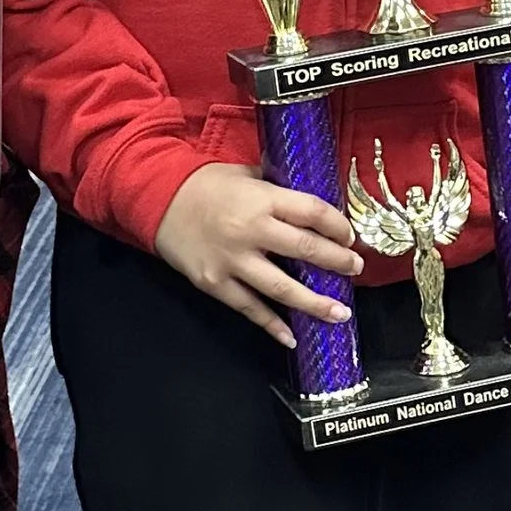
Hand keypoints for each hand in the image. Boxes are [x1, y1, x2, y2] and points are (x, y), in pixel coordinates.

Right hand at [154, 162, 360, 349]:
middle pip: (306, 250)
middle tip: (355, 269)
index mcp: (261, 199)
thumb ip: (276, 186)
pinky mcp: (215, 283)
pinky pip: (250, 308)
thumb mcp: (244, 174)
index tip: (350, 237)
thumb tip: (309, 196)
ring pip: (283, 288)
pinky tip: (292, 336)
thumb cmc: (204, 184)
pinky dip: (272, 325)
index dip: (338, 227)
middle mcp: (250, 231)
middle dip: (337, 262)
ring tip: (340, 313)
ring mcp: (232, 261)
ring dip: (316, 303)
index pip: (313, 213)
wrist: (155, 199)